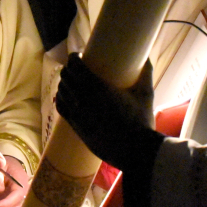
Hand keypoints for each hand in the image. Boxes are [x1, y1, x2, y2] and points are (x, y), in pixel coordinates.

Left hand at [55, 53, 161, 174]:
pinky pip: (61, 108)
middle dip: (69, 69)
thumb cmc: (140, 120)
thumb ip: (146, 74)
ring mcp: (77, 114)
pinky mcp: (76, 127)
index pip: (75, 66)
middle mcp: (82, 99)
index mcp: (97, 87)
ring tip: (71, 81)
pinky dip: (60, 98)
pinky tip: (64, 96)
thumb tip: (147, 58)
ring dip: (64, 83)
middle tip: (77, 67)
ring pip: (61, 91)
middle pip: (66, 77)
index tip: (79, 55)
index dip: (74, 58)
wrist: (134, 151)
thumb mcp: (145, 94)